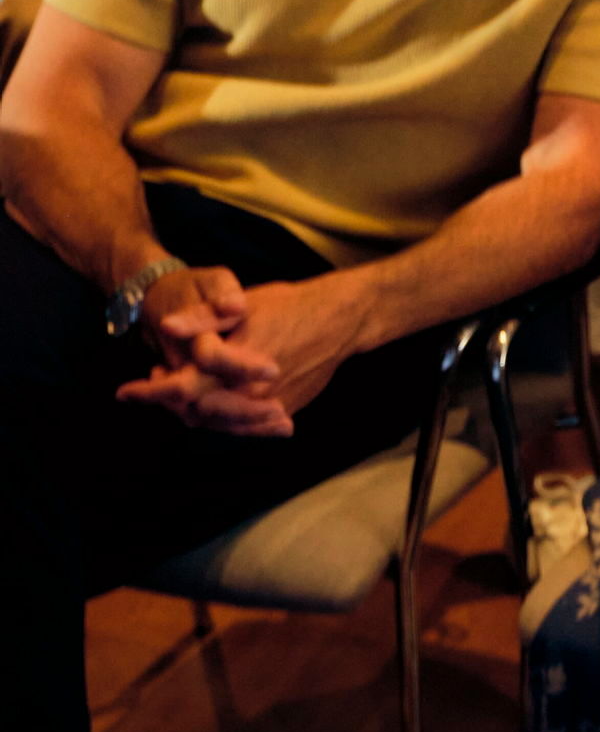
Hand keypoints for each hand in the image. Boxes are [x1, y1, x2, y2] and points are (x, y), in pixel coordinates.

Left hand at [120, 270, 367, 435]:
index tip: (124, 391)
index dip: (147, 393)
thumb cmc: (290, 306)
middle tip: (153, 382)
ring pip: (216, 423)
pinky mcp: (286, 410)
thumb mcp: (243, 304)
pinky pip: (244, 427)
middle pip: (193, 412)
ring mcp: (269, 407)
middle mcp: (249, 395)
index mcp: (233, 368)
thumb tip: (166, 326)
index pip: (179, 390)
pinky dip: (223, 420)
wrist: (343, 319)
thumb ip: (201, 318)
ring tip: (180, 392)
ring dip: (192, 410)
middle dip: (167, 401)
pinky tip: (214, 404)